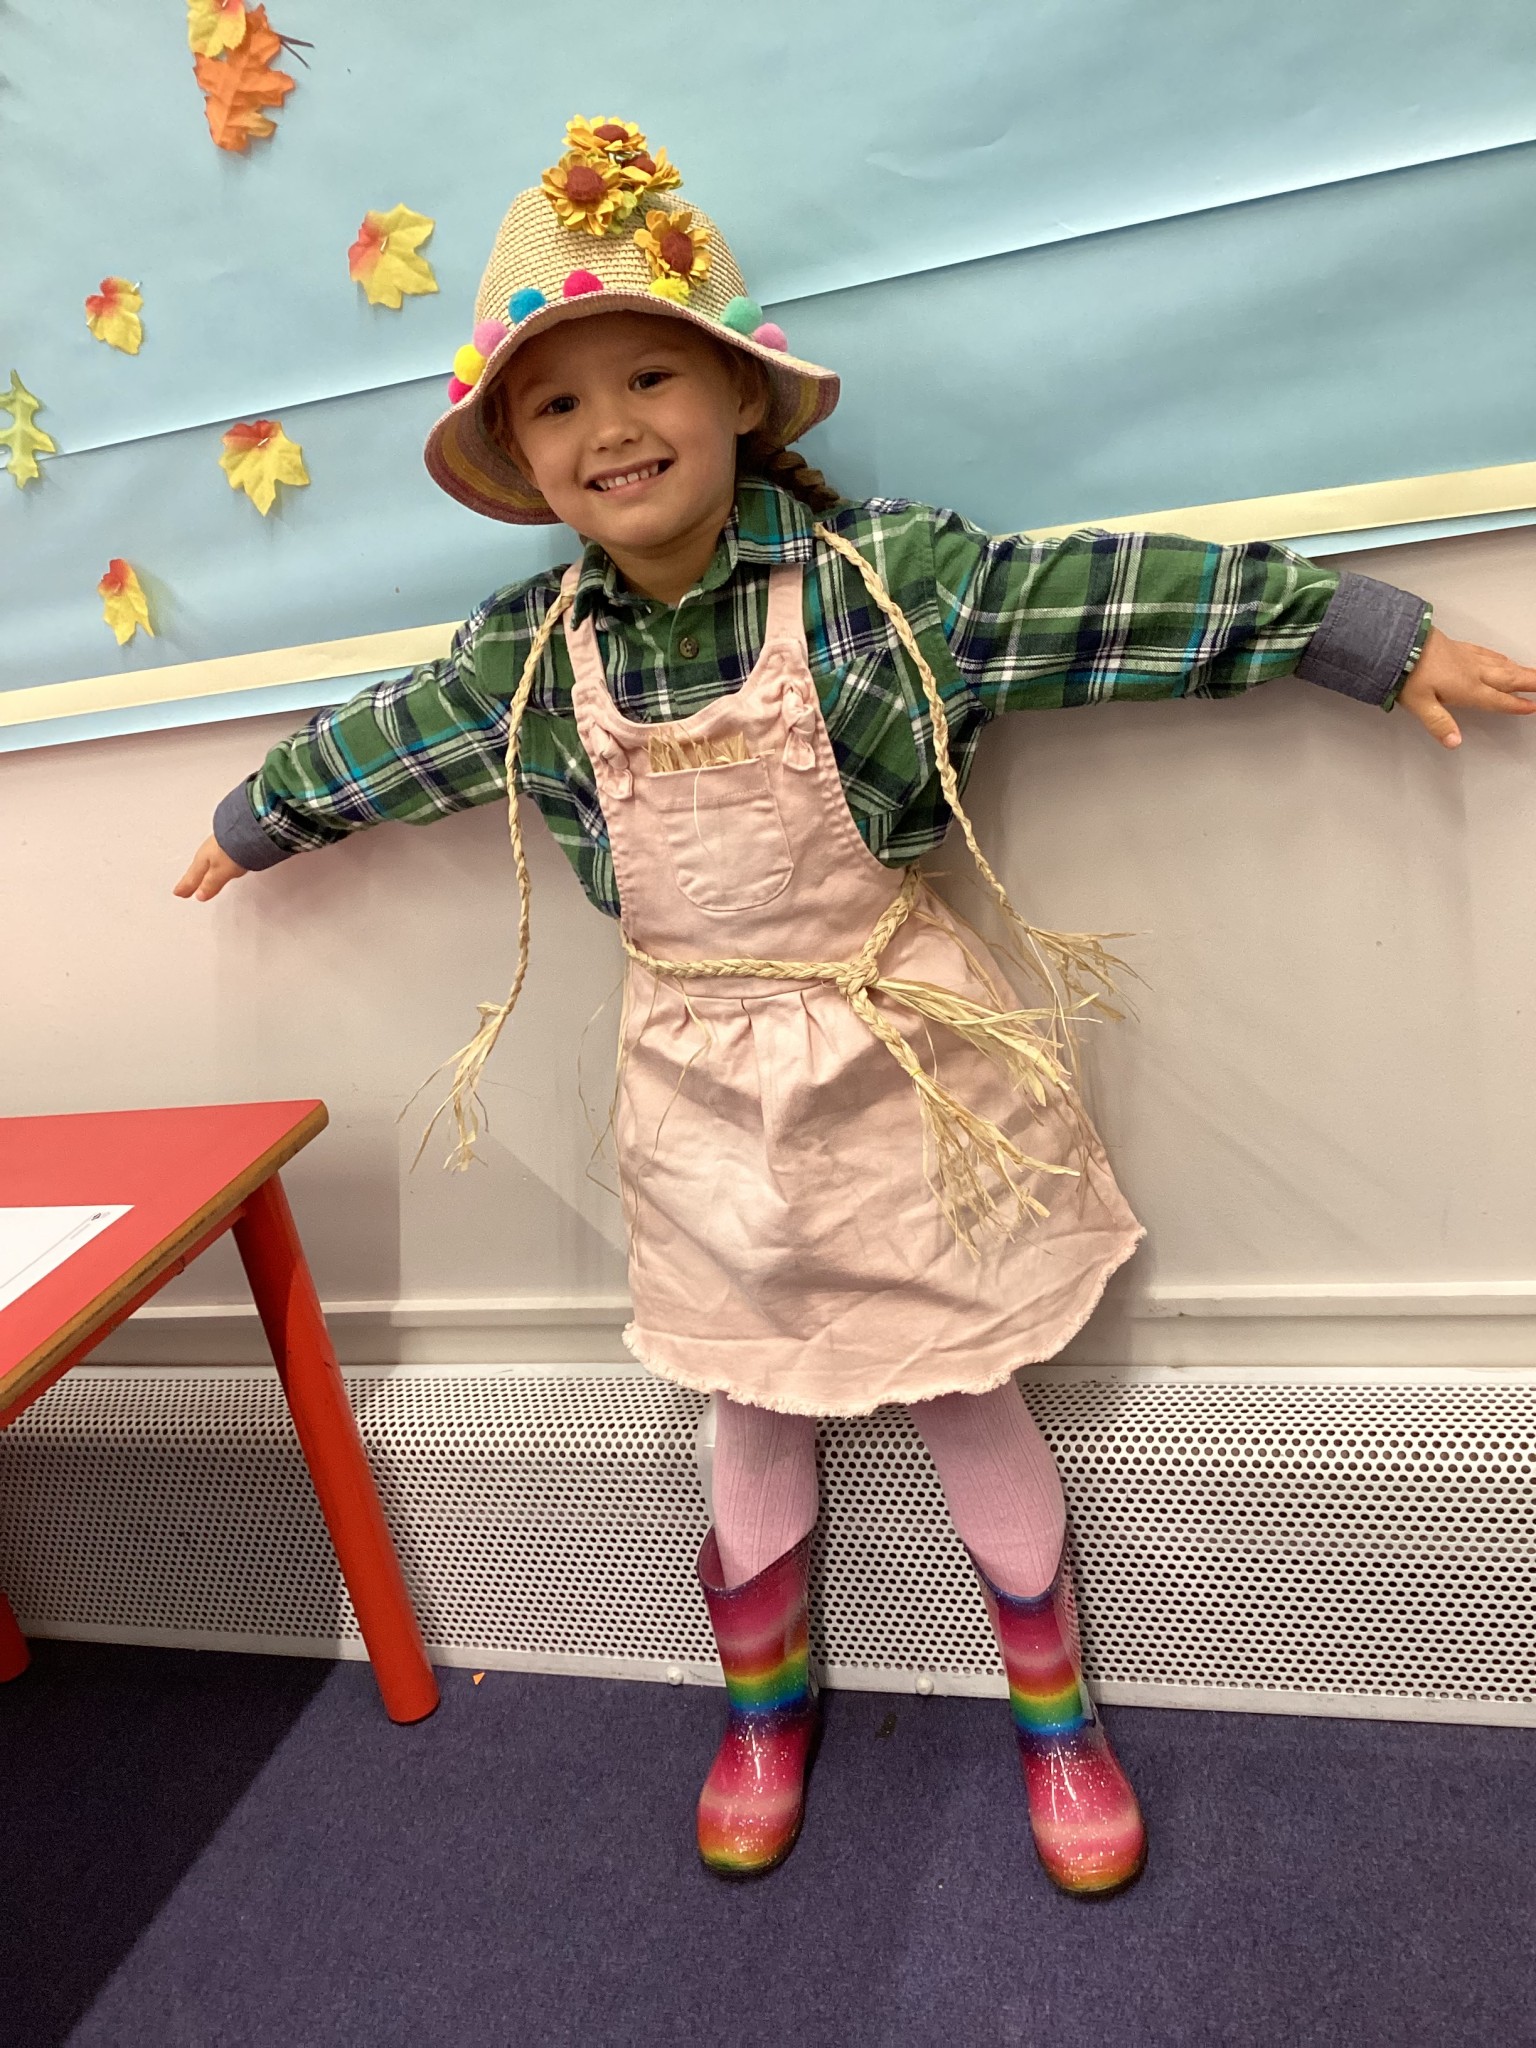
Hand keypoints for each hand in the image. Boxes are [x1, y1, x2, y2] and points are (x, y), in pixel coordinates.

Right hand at [174, 834, 247, 900]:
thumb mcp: (221, 872)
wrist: (248, 828)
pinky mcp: (230, 841)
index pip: (192, 878)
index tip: (179, 893)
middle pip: (197, 870)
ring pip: (206, 861)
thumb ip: (211, 884)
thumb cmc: (232, 848)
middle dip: (192, 879)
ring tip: (201, 877)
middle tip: (185, 887)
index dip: (186, 887)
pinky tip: (221, 863)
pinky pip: (218, 855)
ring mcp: (218, 845)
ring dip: (202, 871)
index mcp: (202, 860)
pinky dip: (215, 862)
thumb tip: (200, 895)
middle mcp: (208, 852)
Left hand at [1397, 627, 1535, 747]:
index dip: (1515, 705)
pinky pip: (1488, 653)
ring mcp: (1467, 658)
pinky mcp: (1460, 647)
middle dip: (1530, 682)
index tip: (1532, 707)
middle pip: (1508, 679)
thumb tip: (1454, 742)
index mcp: (1466, 688)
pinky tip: (1504, 658)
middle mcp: (1472, 672)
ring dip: (1520, 670)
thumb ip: (1439, 724)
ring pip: (1502, 665)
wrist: (1399, 641)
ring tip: (1533, 675)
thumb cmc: (1407, 672)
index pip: (1497, 700)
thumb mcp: (1419, 704)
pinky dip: (1502, 658)